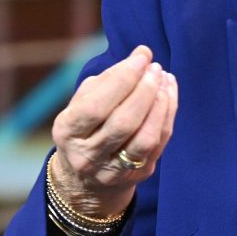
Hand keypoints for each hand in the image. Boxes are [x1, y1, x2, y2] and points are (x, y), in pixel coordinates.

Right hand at [49, 45, 177, 217]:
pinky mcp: (138, 175)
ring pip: (145, 138)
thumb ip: (108, 79)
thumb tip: (140, 57)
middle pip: (123, 123)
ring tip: (164, 78)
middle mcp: (88, 156)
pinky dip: (168, 114)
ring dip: (160, 103)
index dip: (123, 79)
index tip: (141, 57)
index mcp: (68, 132)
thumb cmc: (85, 127)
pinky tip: (169, 93)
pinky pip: (159, 143)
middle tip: (155, 68)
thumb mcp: (81, 102)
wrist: (84, 179)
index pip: (96, 106)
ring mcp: (114, 170)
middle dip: (145, 90)